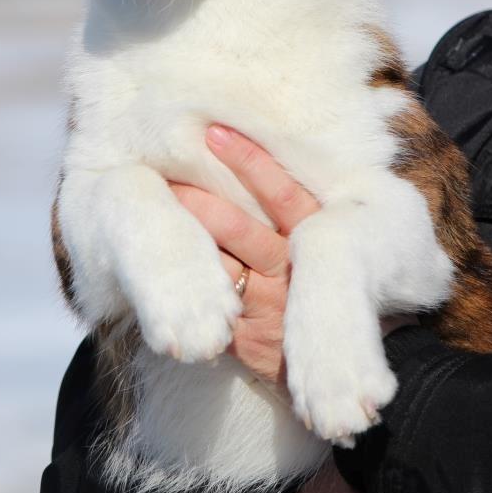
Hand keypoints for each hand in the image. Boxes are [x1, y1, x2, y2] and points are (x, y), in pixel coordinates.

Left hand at [170, 125, 319, 385]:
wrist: (342, 361)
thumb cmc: (324, 284)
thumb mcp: (325, 245)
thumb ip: (299, 211)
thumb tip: (251, 157)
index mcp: (315, 240)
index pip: (283, 194)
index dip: (249, 161)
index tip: (215, 132)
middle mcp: (290, 270)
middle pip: (237, 228)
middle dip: (198, 201)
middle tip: (162, 173)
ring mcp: (266, 306)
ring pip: (217, 265)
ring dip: (182, 240)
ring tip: (149, 210)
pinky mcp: (245, 338)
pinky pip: (209, 305)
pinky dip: (182, 285)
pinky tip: (155, 267)